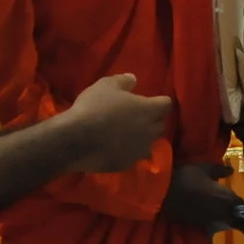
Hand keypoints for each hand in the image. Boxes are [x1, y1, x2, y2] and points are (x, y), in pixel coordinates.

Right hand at [57, 73, 171, 172]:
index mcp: (148, 110)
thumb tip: (133, 79)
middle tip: (138, 116)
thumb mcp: (106, 85)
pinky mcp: (127, 164)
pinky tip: (115, 148)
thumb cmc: (94, 107)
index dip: (159, 101)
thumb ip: (123, 81)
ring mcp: (139, 150)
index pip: (166, 104)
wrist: (76, 140)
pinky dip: (128, 152)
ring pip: (148, 144)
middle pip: (160, 125)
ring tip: (128, 135)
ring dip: (142, 139)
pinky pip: (133, 157)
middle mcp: (149, 131)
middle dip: (153, 120)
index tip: (150, 100)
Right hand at [162, 160, 243, 236]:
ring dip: (236, 227)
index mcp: (225, 196)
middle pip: (238, 220)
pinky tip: (218, 229)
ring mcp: (209, 218)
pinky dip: (218, 228)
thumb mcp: (204, 168)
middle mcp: (220, 210)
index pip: (242, 205)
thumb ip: (220, 170)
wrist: (164, 192)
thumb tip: (231, 171)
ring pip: (227, 225)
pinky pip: (213, 228)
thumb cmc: (186, 176)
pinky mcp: (198, 223)